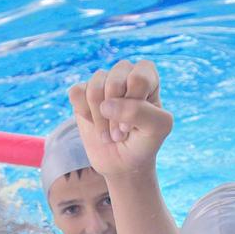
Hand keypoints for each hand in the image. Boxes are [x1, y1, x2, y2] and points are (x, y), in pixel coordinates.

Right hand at [66, 59, 170, 177]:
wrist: (122, 161)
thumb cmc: (144, 141)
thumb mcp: (157, 129)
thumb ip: (140, 112)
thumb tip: (105, 105)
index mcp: (146, 74)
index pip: (138, 79)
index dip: (134, 105)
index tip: (134, 126)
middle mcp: (124, 72)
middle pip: (114, 83)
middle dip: (115, 116)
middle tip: (119, 133)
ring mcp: (101, 81)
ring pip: (94, 90)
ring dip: (100, 119)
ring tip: (108, 133)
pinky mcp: (82, 92)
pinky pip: (76, 93)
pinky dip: (84, 114)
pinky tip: (94, 123)